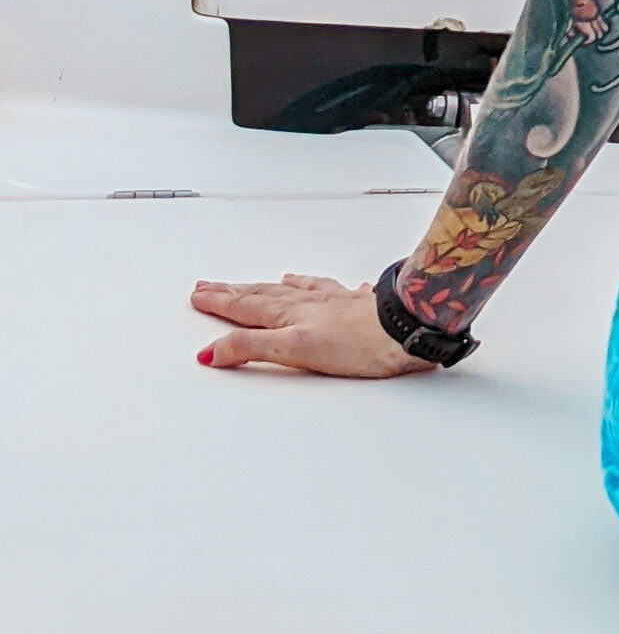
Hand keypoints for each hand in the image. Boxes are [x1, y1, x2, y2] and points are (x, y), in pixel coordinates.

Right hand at [191, 273, 435, 376]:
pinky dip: (324, 288)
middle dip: (235, 290)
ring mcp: (334, 302)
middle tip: (211, 284)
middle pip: (264, 294)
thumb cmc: (357, 343)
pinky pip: (335, 291)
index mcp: (289, 314)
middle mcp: (309, 303)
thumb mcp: (294, 350)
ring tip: (267, 280)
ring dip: (275, 287)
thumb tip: (212, 353)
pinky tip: (331, 286)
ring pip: (296, 291)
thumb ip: (251, 349)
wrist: (405, 328)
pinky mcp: (359, 307)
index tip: (198, 295)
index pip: (245, 306)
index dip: (219, 302)